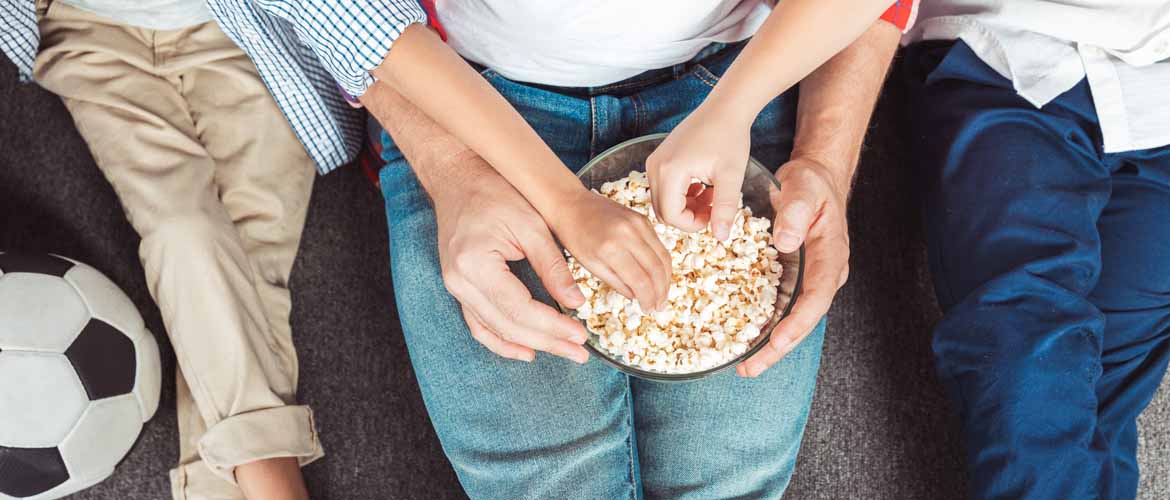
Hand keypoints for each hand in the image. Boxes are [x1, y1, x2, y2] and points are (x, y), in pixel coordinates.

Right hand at [433, 154, 590, 363]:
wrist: (458, 178)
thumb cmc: (495, 193)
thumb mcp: (532, 224)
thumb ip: (553, 266)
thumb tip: (576, 303)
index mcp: (476, 264)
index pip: (519, 308)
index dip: (552, 327)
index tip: (581, 336)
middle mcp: (459, 282)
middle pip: (508, 325)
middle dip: (547, 342)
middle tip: (580, 353)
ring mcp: (454, 287)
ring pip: (493, 330)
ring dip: (529, 346)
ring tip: (563, 353)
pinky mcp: (458, 288)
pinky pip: (479, 324)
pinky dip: (502, 341)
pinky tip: (527, 350)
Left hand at [549, 189, 671, 311]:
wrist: (571, 204)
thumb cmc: (574, 236)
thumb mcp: (590, 265)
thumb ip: (616, 282)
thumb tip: (637, 297)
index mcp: (611, 248)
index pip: (641, 281)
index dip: (648, 299)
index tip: (648, 310)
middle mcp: (629, 234)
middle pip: (656, 269)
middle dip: (661, 292)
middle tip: (659, 307)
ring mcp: (638, 223)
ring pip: (663, 257)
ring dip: (666, 279)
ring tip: (662, 294)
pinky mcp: (643, 218)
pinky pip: (659, 244)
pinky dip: (662, 262)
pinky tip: (658, 275)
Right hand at [647, 105, 751, 239]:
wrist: (725, 108)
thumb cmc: (730, 137)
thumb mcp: (731, 177)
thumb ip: (725, 209)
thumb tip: (721, 238)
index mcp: (670, 171)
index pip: (671, 215)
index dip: (692, 224)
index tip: (713, 217)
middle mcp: (655, 167)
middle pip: (663, 211)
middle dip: (688, 217)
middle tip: (713, 208)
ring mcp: (654, 162)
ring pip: (662, 201)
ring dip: (685, 207)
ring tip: (710, 196)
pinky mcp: (658, 159)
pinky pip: (663, 189)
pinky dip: (681, 195)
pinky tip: (702, 187)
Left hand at [737, 157, 850, 376]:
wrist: (815, 180)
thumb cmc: (811, 183)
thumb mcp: (804, 187)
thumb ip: (796, 211)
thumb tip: (786, 242)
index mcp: (831, 256)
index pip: (817, 296)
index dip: (798, 321)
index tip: (777, 340)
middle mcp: (823, 275)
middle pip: (804, 319)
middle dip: (778, 347)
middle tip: (750, 368)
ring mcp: (809, 281)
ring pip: (792, 320)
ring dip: (769, 345)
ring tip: (743, 366)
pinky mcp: (794, 280)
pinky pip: (780, 308)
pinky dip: (763, 326)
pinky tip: (742, 339)